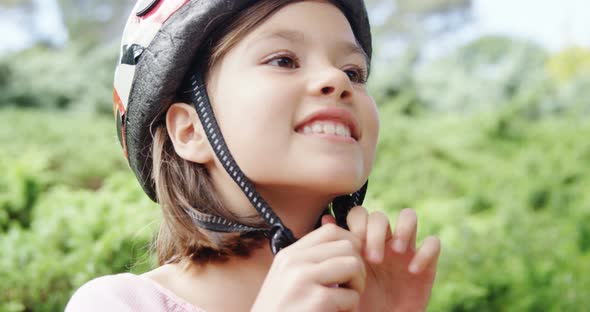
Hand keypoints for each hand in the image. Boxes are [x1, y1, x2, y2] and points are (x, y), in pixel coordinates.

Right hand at [252, 223, 365, 311]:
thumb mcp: (288, 281)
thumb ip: (310, 262)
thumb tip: (347, 243)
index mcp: (289, 255)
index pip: (331, 230)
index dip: (349, 245)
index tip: (348, 267)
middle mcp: (294, 261)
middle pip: (347, 246)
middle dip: (357, 268)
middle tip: (349, 288)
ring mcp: (303, 279)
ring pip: (353, 265)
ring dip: (357, 287)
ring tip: (344, 301)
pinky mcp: (316, 300)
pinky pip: (351, 296)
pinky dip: (350, 310)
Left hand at [323, 207, 440, 311]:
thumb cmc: (358, 303)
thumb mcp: (343, 279)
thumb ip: (336, 250)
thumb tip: (326, 218)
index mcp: (361, 241)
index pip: (360, 213)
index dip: (357, 223)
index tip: (354, 247)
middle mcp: (383, 241)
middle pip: (380, 215)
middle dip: (376, 232)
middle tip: (373, 259)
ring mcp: (405, 250)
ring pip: (409, 216)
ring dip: (403, 229)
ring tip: (396, 252)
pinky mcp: (426, 264)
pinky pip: (433, 243)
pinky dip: (425, 253)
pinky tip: (413, 271)